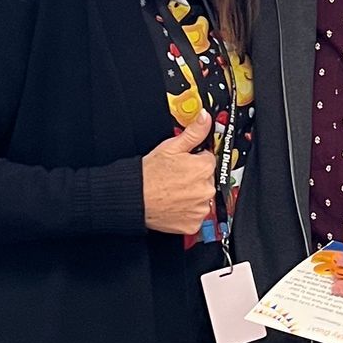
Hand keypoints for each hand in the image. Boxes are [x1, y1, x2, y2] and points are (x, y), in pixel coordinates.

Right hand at [141, 111, 214, 234]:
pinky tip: (174, 204)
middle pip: (206, 180)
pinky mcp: (193, 224)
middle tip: (176, 179)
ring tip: (173, 192)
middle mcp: (206, 189)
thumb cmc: (149, 174)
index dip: (194, 161)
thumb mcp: (171, 147)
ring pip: (202, 198)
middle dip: (194, 178)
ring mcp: (200, 208)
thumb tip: (205, 118)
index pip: (208, 160)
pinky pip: (195, 215)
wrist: (134, 198)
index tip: (183, 165)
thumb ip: (193, 132)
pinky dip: (187, 212)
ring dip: (191, 196)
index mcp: (204, 168)